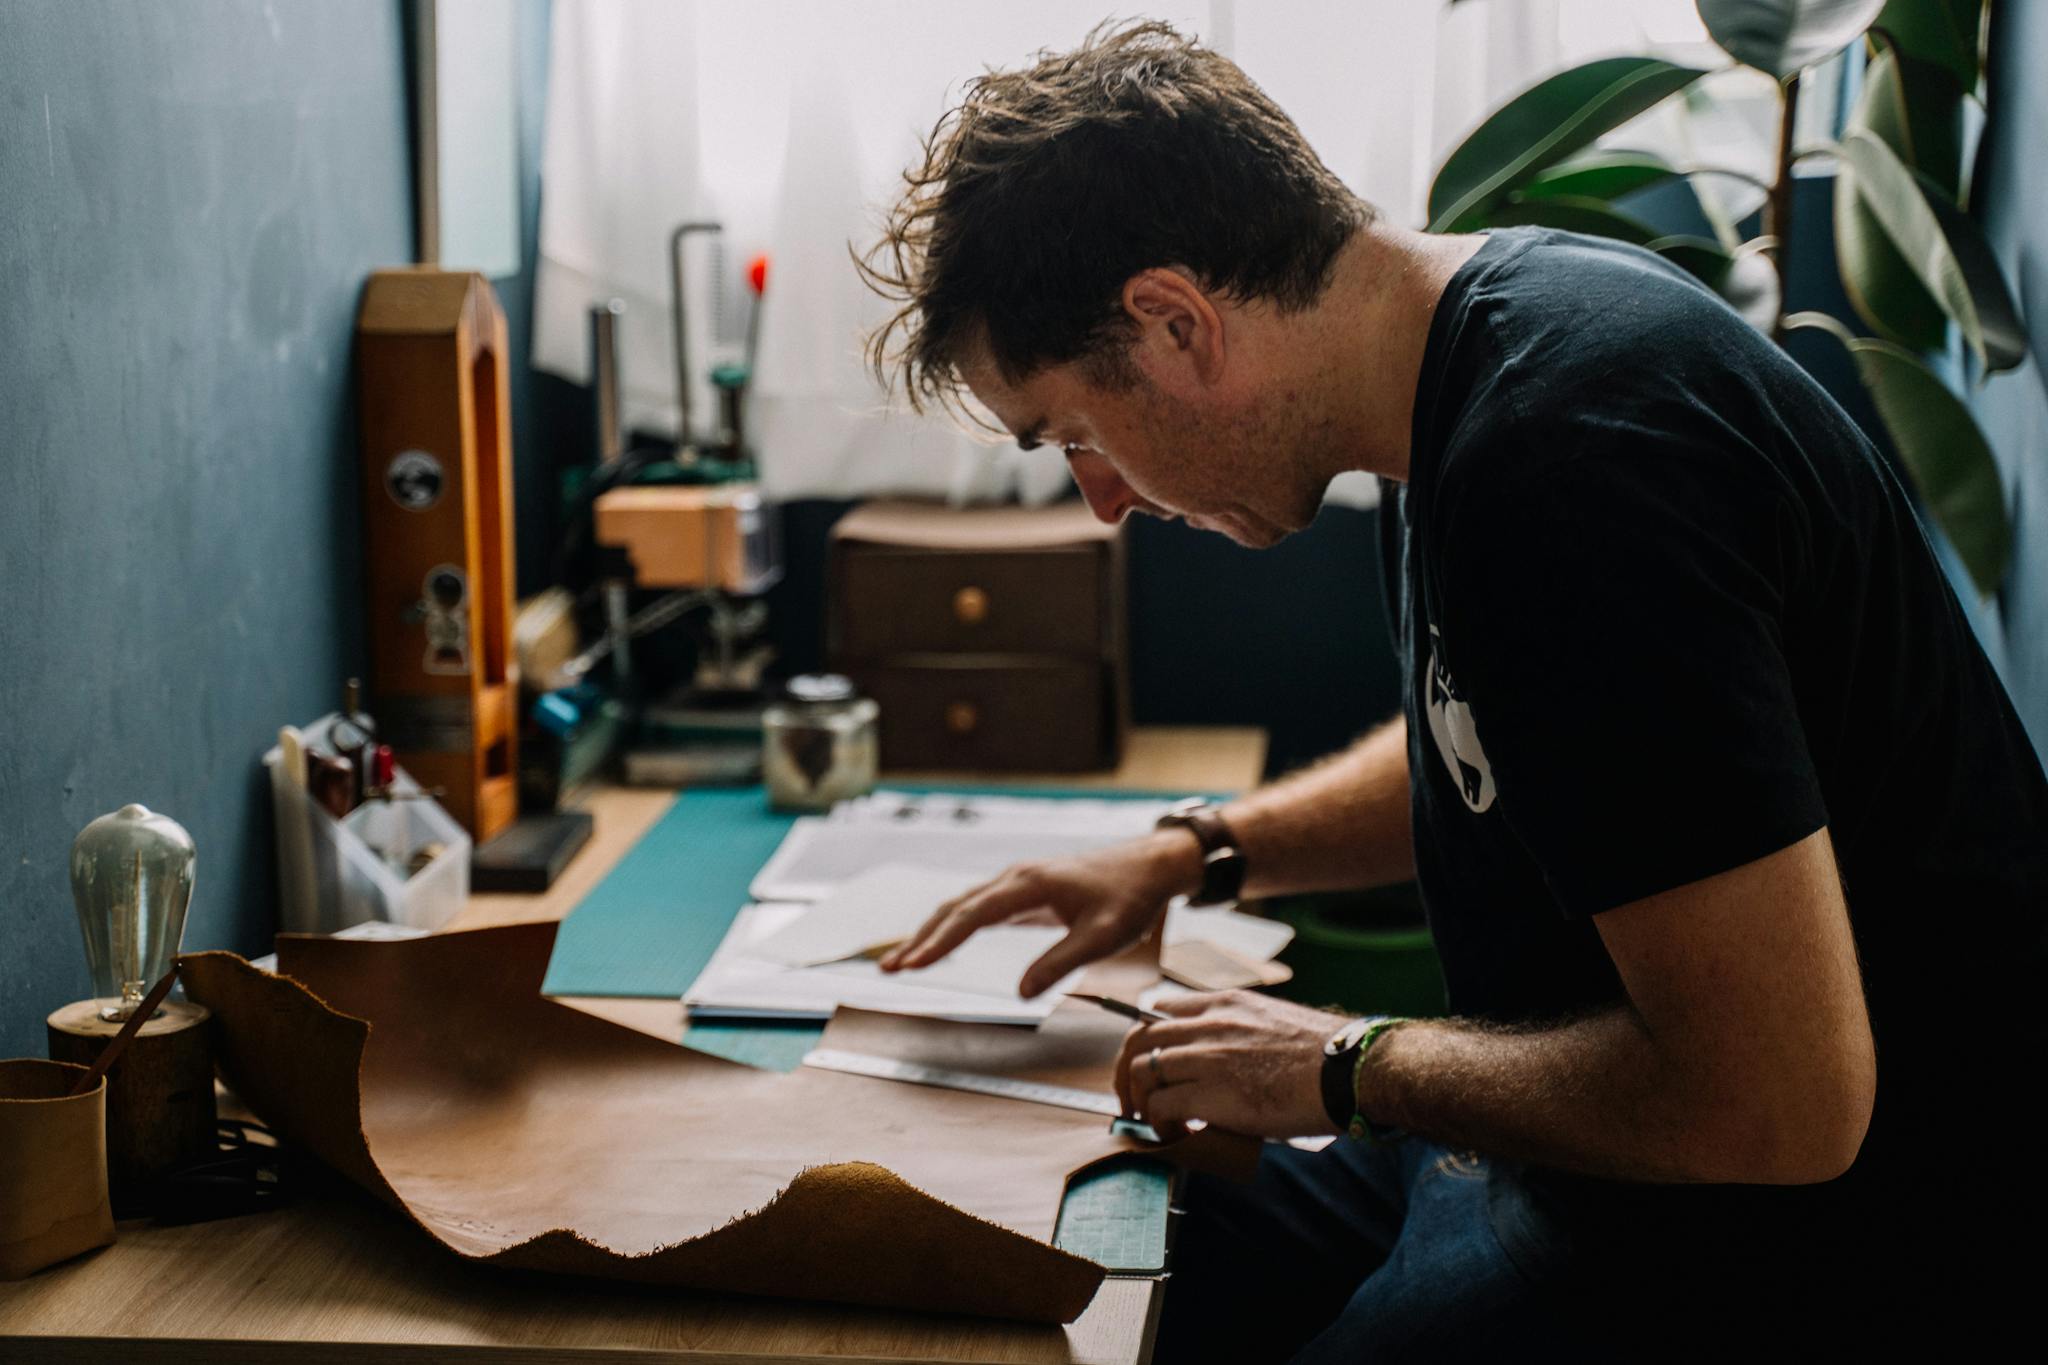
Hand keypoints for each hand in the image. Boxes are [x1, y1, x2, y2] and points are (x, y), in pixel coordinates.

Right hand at [878, 831, 1202, 997]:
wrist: (1150, 867)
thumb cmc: (1130, 897)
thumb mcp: (1102, 937)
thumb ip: (1061, 962)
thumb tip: (1022, 992)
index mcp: (1029, 884)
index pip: (972, 915)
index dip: (939, 942)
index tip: (914, 964)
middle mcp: (1016, 878)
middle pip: (955, 908)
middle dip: (921, 939)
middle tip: (890, 968)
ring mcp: (1018, 883)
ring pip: (962, 906)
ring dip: (931, 932)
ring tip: (902, 960)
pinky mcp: (1025, 892)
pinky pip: (978, 908)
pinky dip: (952, 926)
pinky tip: (940, 944)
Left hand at [1113, 990, 1346, 1141]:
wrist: (1350, 1071)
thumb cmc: (1328, 1055)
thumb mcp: (1276, 1022)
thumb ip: (1243, 1032)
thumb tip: (1230, 1064)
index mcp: (1227, 1002)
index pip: (1161, 1007)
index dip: (1145, 1036)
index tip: (1146, 1060)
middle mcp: (1210, 1023)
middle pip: (1139, 1037)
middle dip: (1127, 1070)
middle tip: (1132, 1097)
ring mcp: (1207, 1056)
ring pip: (1142, 1070)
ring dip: (1138, 1101)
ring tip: (1152, 1122)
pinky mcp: (1211, 1093)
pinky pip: (1160, 1107)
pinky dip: (1158, 1124)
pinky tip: (1174, 1134)